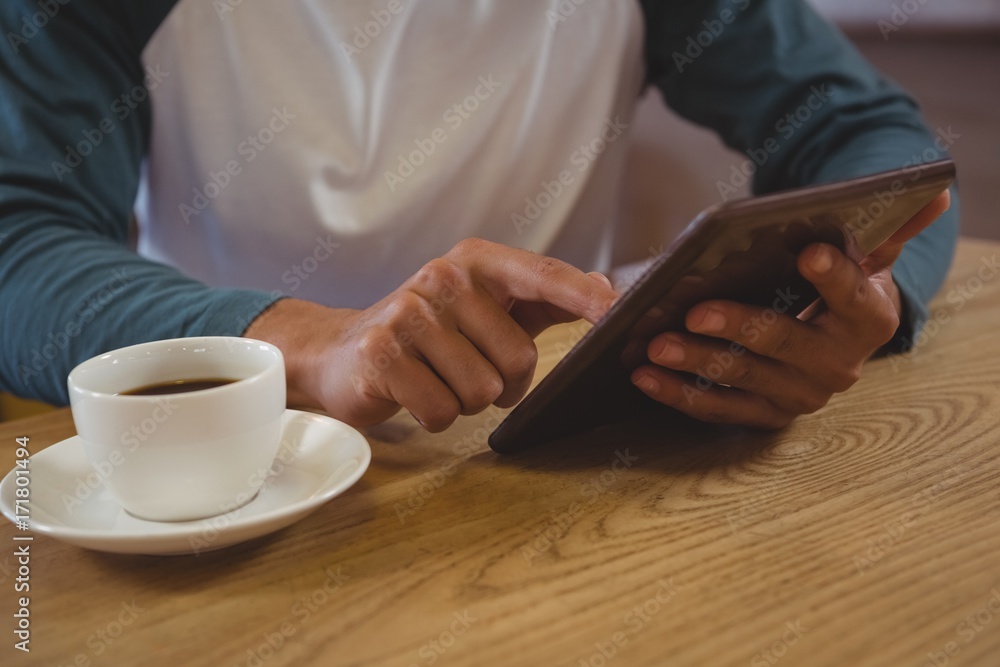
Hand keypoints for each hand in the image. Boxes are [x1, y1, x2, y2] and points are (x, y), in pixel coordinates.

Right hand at [245, 238, 616, 431]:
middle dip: (503, 382)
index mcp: (475, 262)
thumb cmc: (428, 334)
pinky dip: (435, 415)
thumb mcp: (482, 308)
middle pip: (517, 356)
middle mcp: (442, 277)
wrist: (343, 353)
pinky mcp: (381, 354)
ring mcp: (408, 314)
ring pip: (481, 390)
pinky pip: (442, 410)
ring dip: (466, 400)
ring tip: (438, 378)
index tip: (621, 311)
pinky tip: (414, 391)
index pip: (542, 276)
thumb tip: (601, 287)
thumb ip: (541, 299)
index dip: (585, 297)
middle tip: (470, 370)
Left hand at [631, 191, 951, 428]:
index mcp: (869, 319)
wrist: (830, 340)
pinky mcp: (762, 415)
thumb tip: (935, 191)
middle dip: (738, 327)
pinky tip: (644, 376)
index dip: (835, 276)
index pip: (853, 296)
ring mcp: (798, 396)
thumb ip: (891, 228)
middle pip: (784, 343)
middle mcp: (837, 365)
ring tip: (654, 343)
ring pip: (742, 377)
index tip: (811, 251)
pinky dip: (677, 393)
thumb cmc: (837, 289)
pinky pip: (716, 408)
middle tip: (695, 311)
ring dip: (696, 361)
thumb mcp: (866, 258)